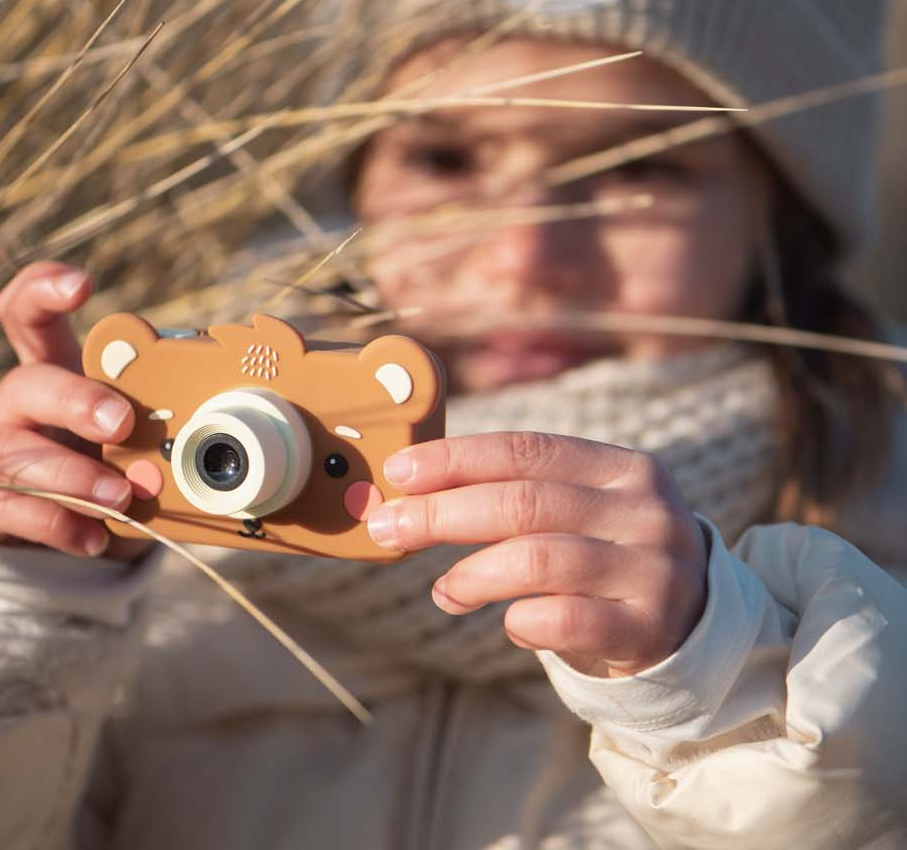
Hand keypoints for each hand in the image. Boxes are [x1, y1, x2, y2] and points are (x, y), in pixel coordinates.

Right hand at [0, 261, 147, 559]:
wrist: (55, 527)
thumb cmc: (100, 463)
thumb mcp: (128, 439)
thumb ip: (154, 430)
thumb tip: (198, 436)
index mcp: (49, 371)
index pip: (28, 315)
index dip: (44, 291)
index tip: (82, 286)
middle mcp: (10, 404)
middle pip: (28, 383)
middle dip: (76, 400)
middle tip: (121, 422)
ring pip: (14, 453)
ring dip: (73, 475)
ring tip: (120, 496)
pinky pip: (9, 509)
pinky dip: (57, 523)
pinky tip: (94, 536)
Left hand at [366, 432, 708, 676]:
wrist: (690, 624)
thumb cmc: (604, 556)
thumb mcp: (577, 511)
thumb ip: (512, 495)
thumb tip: (406, 495)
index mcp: (621, 467)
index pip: (526, 450)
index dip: (455, 459)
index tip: (399, 473)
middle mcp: (642, 511)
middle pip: (523, 502)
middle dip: (442, 514)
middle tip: (388, 527)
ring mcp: (652, 569)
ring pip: (538, 560)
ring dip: (472, 574)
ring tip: (444, 591)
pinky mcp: (649, 627)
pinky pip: (566, 620)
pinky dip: (522, 620)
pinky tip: (510, 622)